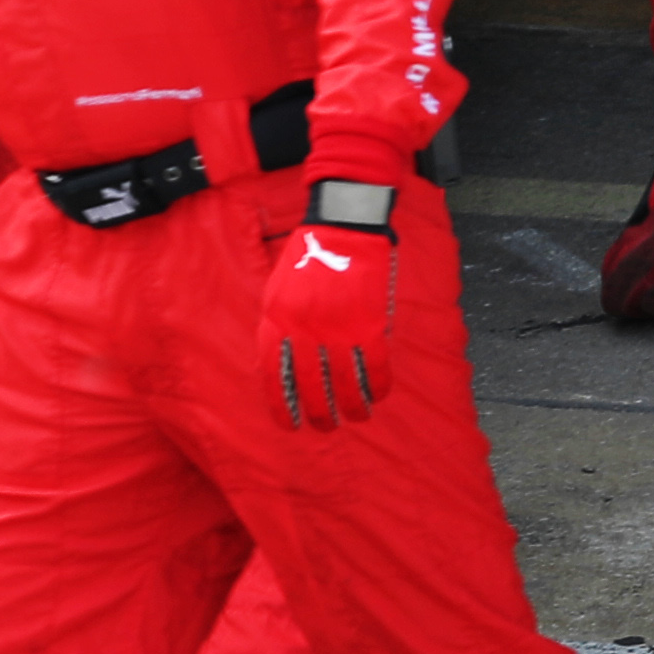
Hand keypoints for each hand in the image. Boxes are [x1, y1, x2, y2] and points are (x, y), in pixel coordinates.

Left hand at [260, 203, 400, 425]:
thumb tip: (278, 368)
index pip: (275, 376)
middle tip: (326, 426)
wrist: (341, 227)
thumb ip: (277, 328)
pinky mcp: (369, 323)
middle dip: (319, 414)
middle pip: (311, 386)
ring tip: (356, 418)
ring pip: (345, 383)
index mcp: (277, 321)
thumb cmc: (307, 258)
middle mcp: (305, 330)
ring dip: (352, 407)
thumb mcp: (276, 291)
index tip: (289, 427)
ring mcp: (338, 328)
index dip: (281, 406)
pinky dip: (378, 385)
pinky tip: (378, 396)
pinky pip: (374, 366)